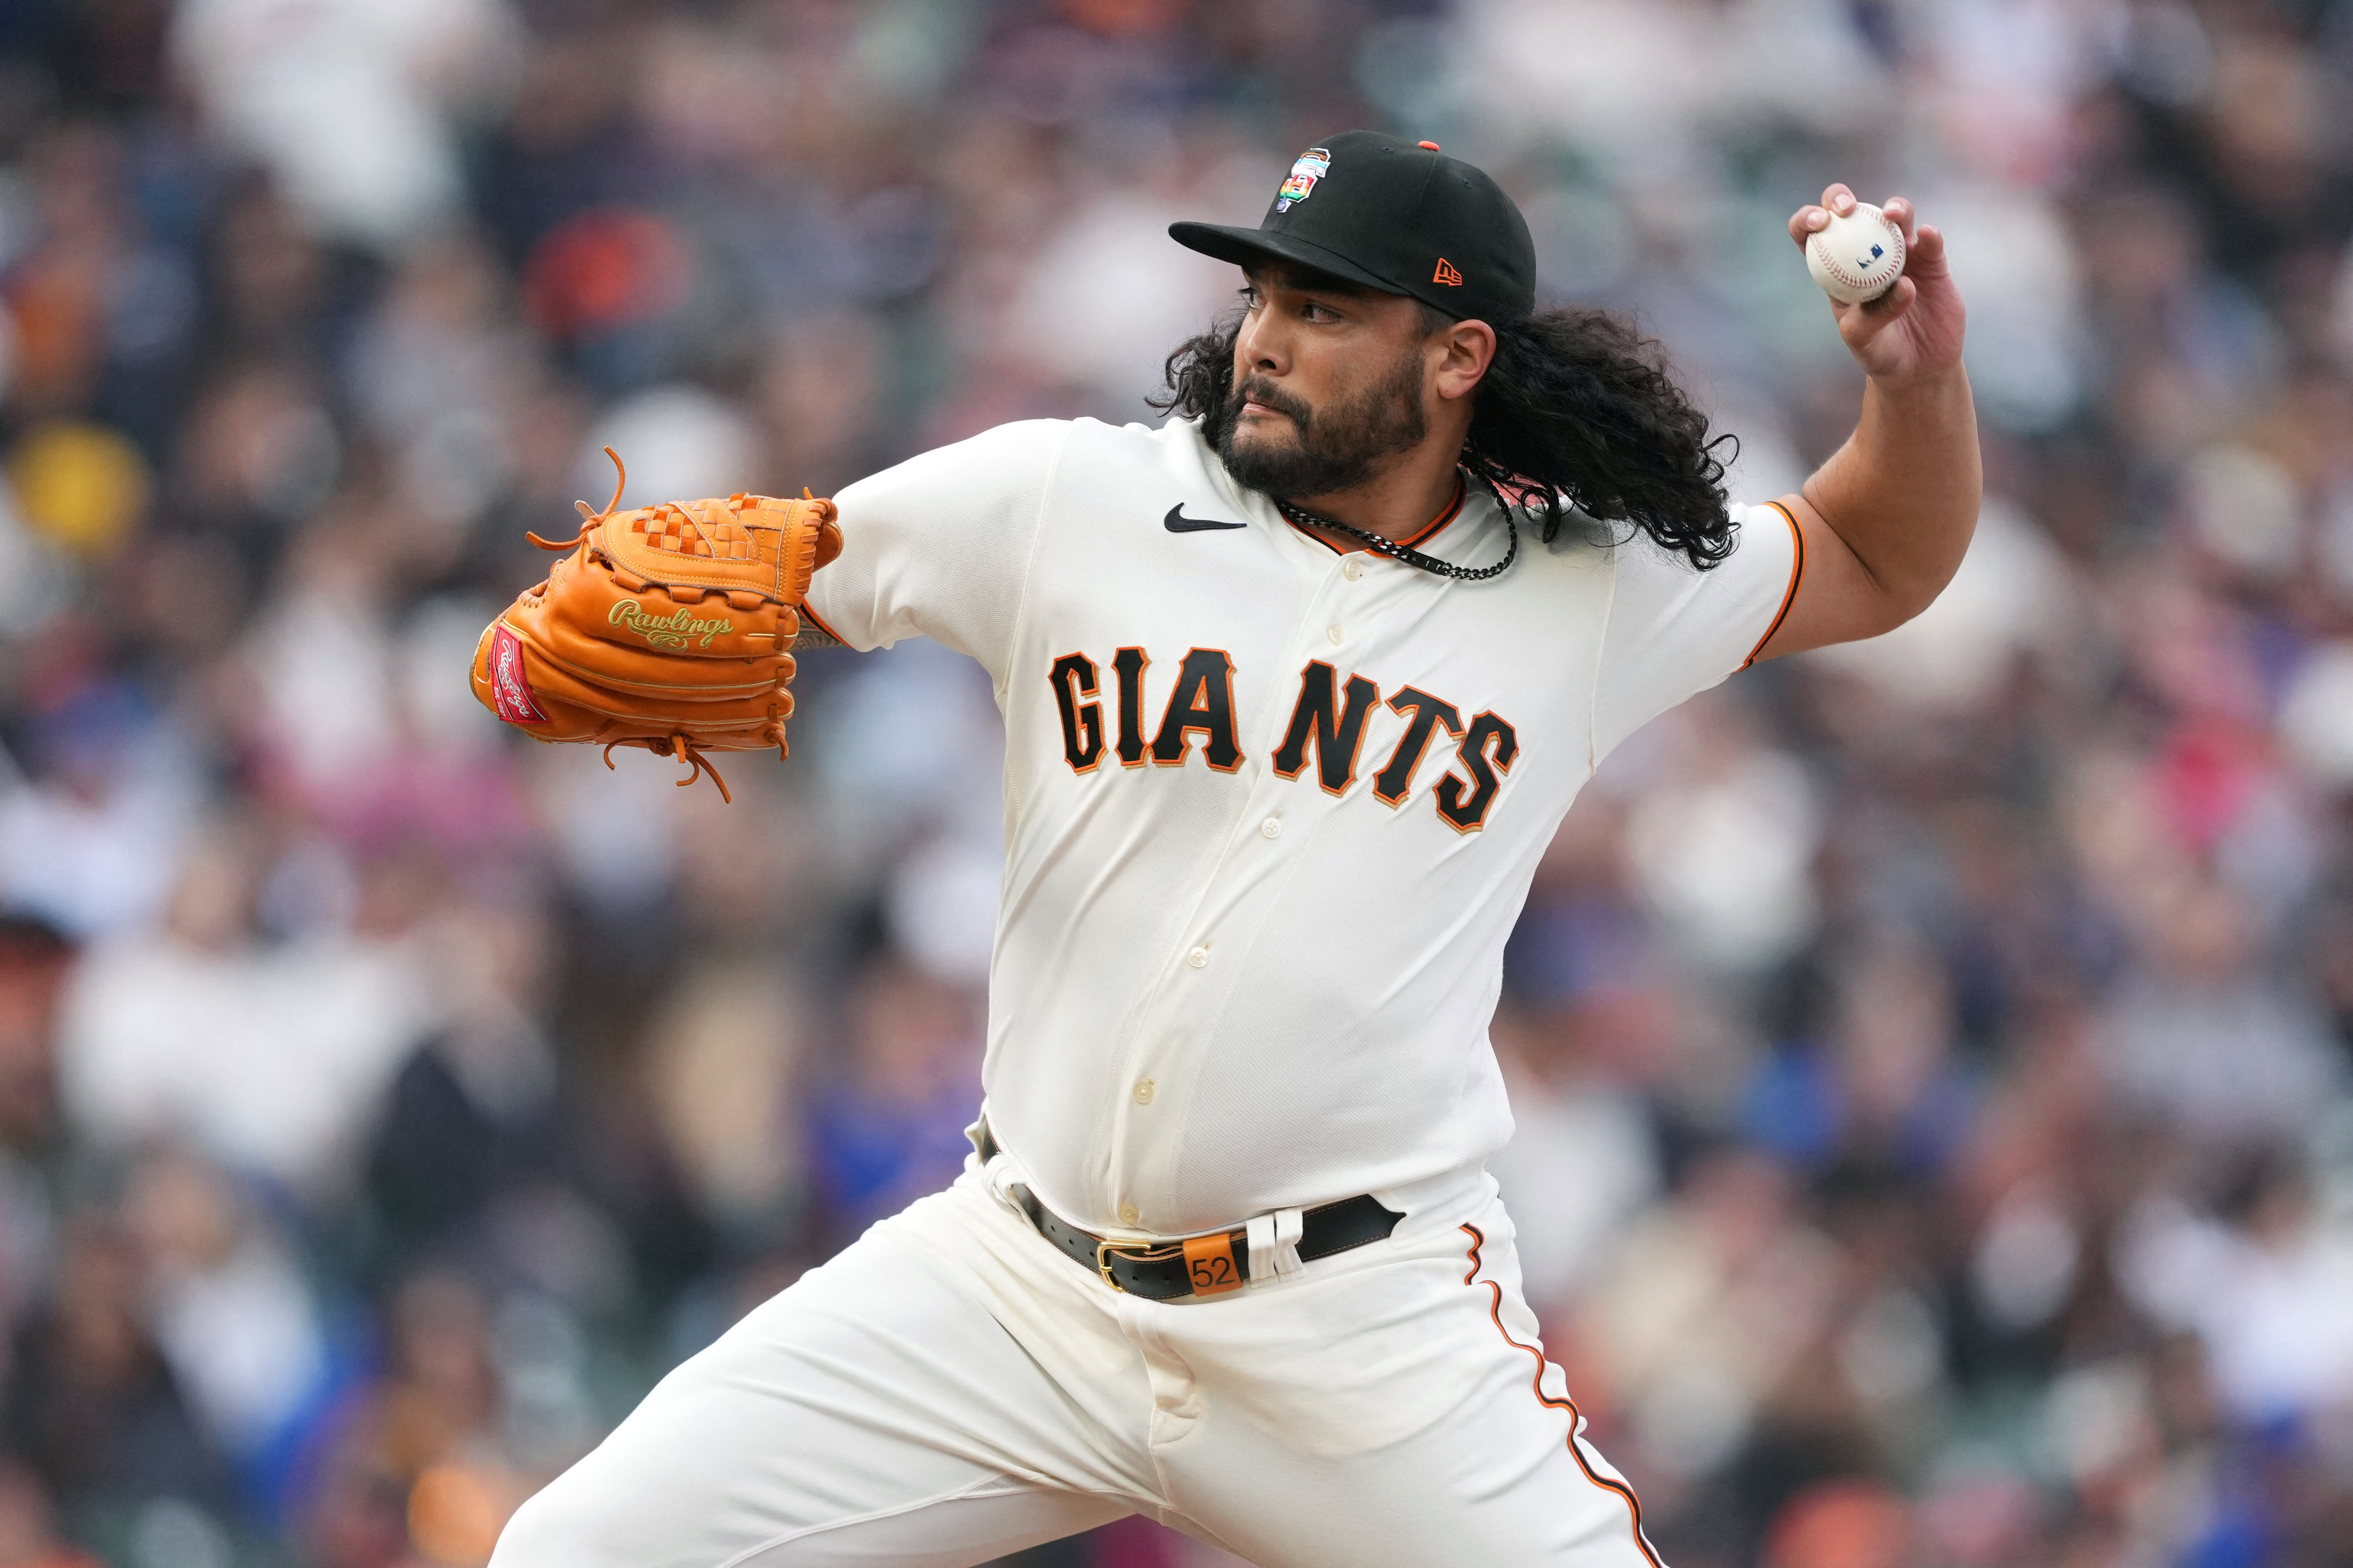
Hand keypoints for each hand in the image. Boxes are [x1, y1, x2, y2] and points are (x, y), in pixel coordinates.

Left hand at [1788, 185, 1965, 387]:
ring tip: (1892, 215)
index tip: (1819, 223)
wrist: (1919, 365)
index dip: (1807, 220)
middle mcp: (1864, 253)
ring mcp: (1899, 253)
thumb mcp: (1864, 340)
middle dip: (1840, 198)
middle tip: (1847, 209)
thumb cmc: (1880, 353)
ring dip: (1894, 208)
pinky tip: (1928, 235)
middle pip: (1848, 211)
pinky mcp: (1931, 261)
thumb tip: (1901, 282)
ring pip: (1894, 216)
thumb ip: (1875, 315)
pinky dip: (1930, 235)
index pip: (1810, 235)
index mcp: (1834, 269)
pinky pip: (1930, 241)